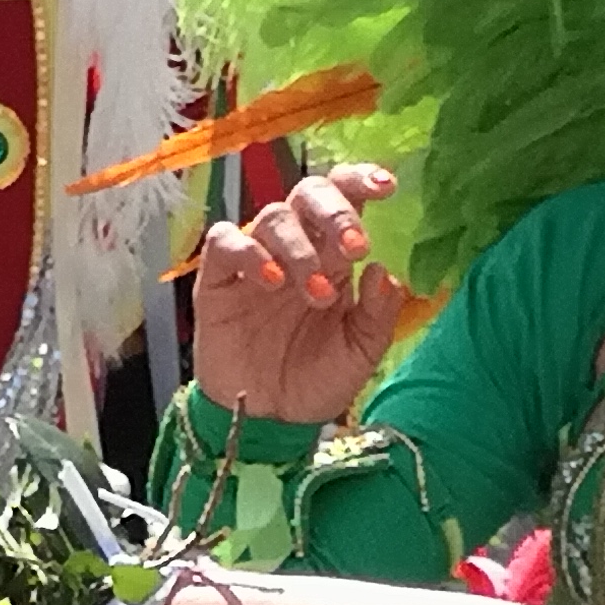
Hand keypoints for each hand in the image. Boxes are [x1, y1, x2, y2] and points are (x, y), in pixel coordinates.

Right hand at [193, 162, 405, 423]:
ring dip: (299, 249)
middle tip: (355, 247)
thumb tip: (384, 271)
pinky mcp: (217, 281)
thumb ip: (379, 313)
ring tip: (316, 293)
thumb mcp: (361, 352)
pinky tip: (269, 280)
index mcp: (333, 256)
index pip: (344, 198)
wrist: (269, 422)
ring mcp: (254, 261)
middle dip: (335, 212)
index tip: (387, 187)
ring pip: (271, 218)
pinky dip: (248, 252)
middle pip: (308, 194)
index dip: (361, 182)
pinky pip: (225, 243)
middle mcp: (295, 248)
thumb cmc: (316, 381)